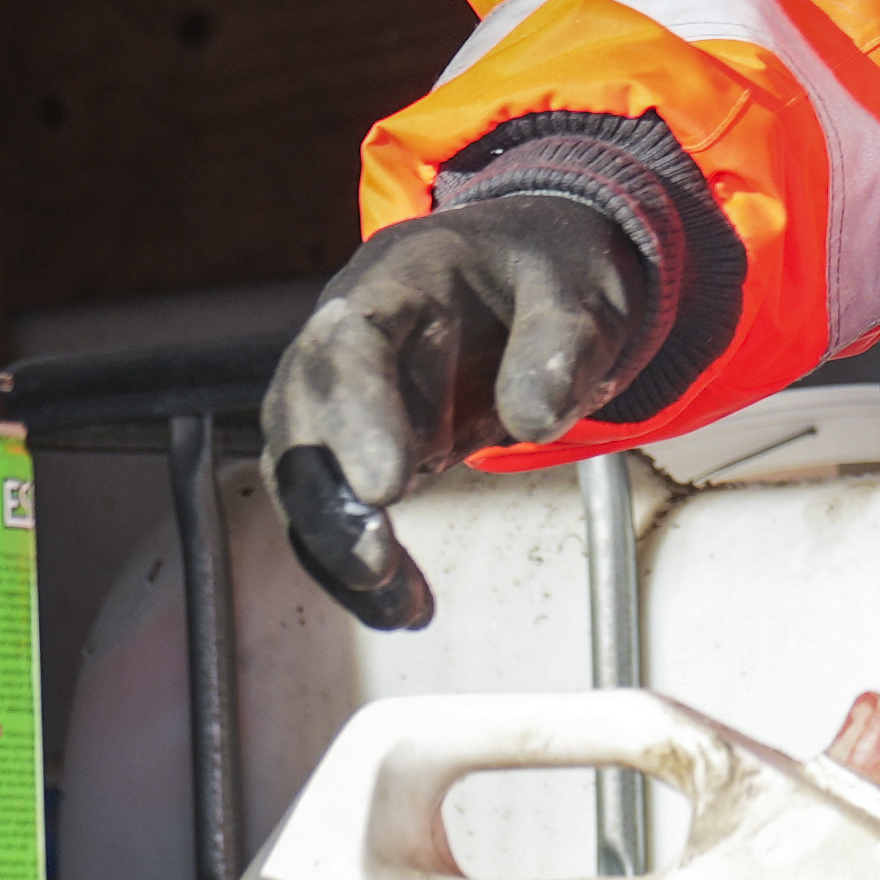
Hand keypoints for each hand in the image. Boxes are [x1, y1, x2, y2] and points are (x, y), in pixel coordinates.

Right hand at [261, 176, 657, 628]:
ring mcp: (334, 399)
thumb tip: (535, 421)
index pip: (351, 345)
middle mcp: (341, 342)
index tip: (387, 484)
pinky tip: (403, 607)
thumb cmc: (541, 272)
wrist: (520, 272)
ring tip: (398, 604)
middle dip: (329, 499)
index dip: (359, 414)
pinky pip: (335, 514)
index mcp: (393, 283)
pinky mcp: (347, 451)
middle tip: (374, 561)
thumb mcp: (576, 290)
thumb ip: (559, 345)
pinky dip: (363, 568)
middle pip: (303, 419)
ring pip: (303, 479)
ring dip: (339, 548)